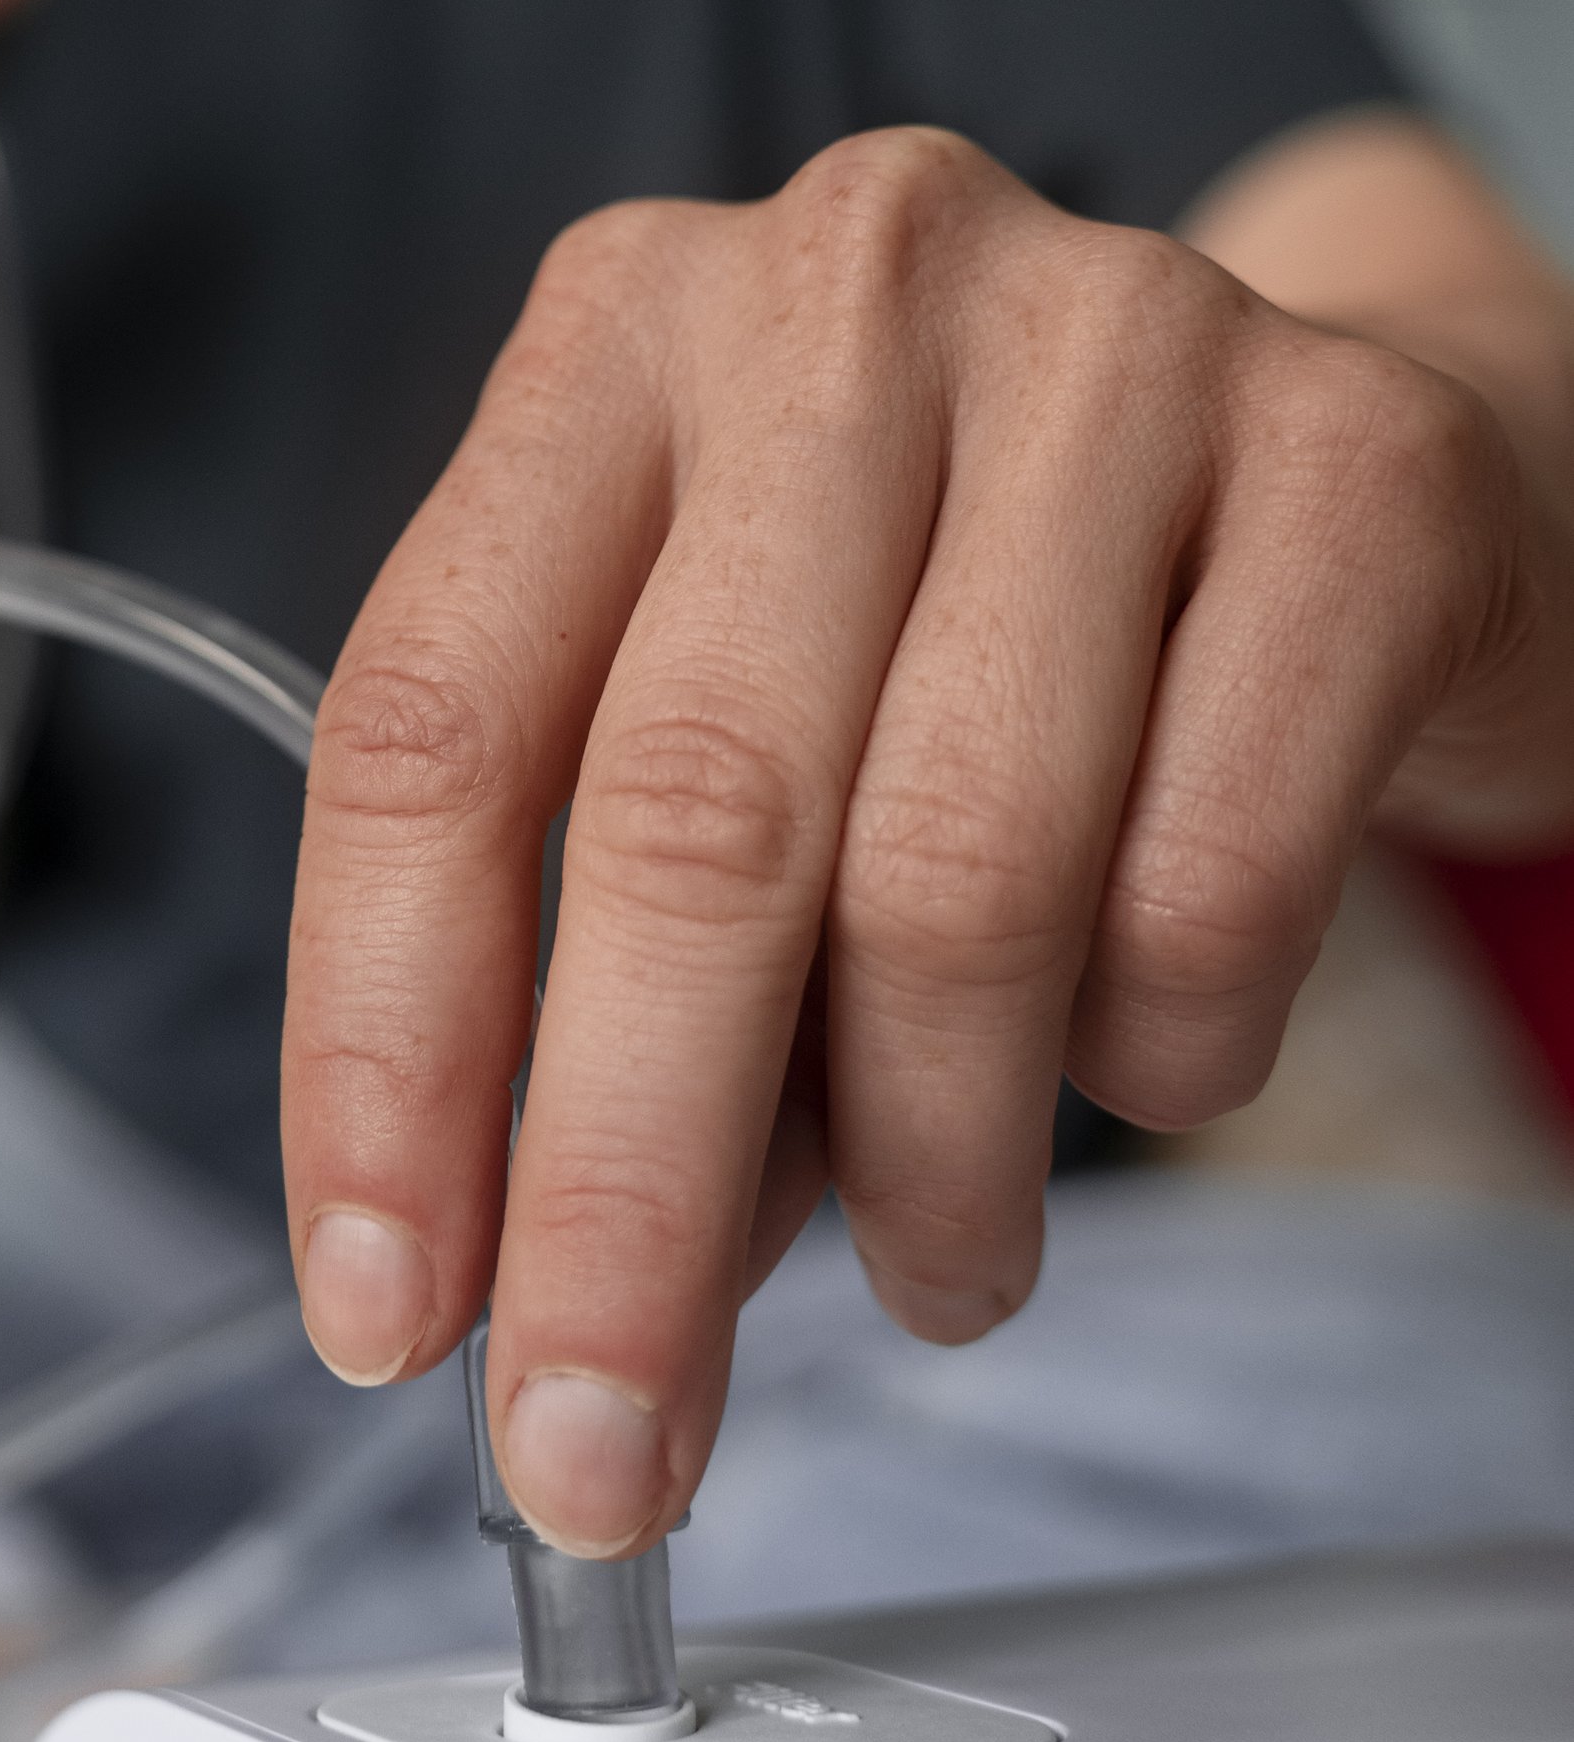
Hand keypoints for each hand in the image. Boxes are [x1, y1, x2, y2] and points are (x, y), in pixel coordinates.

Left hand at [281, 128, 1573, 1556]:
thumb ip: (618, 941)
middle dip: (627, 1194)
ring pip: (953, 875)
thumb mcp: (746, 706)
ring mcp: (1114, 343)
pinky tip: (1135, 1063)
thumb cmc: (986, 619)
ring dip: (923, 1163)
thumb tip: (541, 1285)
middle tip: (611, 1450)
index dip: (382, 1051)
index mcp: (616, 336)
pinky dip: (1154, 1062)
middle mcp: (841, 291)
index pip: (425, 722)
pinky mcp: (1357, 466)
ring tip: (936, 1259)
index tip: (391, 1315)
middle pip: (683, 818)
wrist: (1358, 471)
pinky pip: (1208, 883)